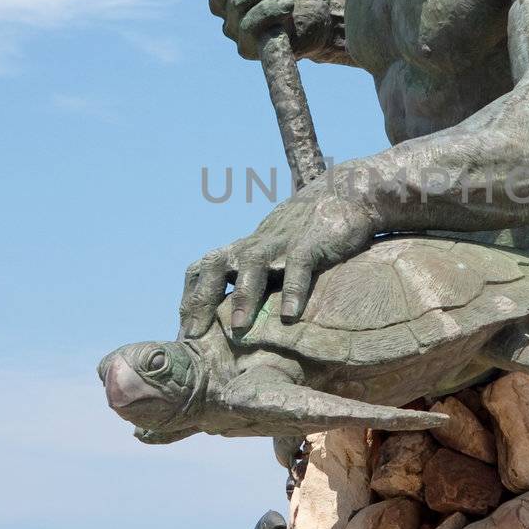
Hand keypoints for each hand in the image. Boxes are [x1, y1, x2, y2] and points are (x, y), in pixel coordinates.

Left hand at [180, 179, 377, 335]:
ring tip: (238, 327)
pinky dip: (292, 291)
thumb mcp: (276, 250)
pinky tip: (290, 315)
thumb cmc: (308, 231)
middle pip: (215, 266)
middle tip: (194, 335)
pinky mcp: (309, 242)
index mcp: (244, 248)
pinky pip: (297, 267)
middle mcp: (255, 245)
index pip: (203, 269)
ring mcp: (281, 243)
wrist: (343, 194)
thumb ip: (261, 275)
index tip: (185, 331)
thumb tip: (246, 316)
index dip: (190, 298)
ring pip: (251, 266)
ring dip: (243, 298)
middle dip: (201, 300)